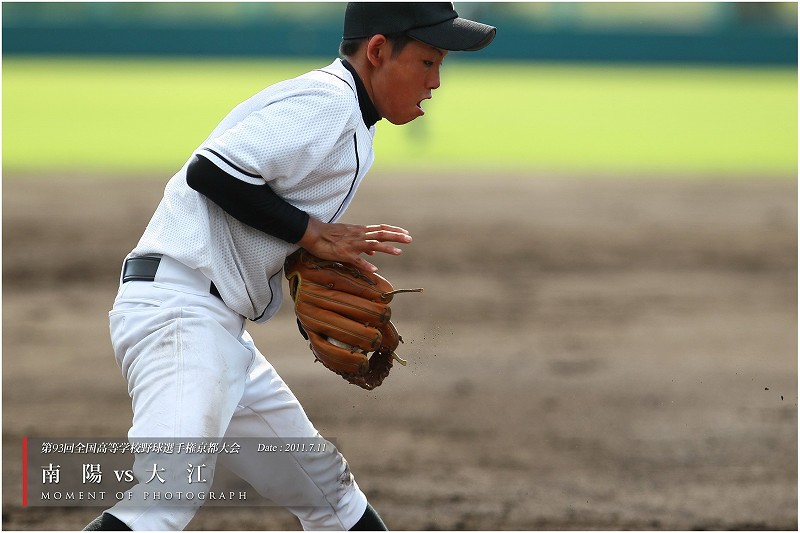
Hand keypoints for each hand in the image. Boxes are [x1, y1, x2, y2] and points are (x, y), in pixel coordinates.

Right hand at [297, 218, 411, 272]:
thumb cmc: (330, 235)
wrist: (313, 233)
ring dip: (387, 248)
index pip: (381, 228)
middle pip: (381, 234)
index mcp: (360, 231)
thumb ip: (363, 244)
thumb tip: (374, 252)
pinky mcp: (344, 254)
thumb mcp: (349, 236)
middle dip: (396, 236)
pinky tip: (375, 269)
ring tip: (399, 252)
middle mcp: (359, 235)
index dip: (394, 230)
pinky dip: (366, 264)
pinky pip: (356, 260)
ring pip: (373, 244)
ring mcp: (352, 244)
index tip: (405, 232)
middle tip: (409, 239)